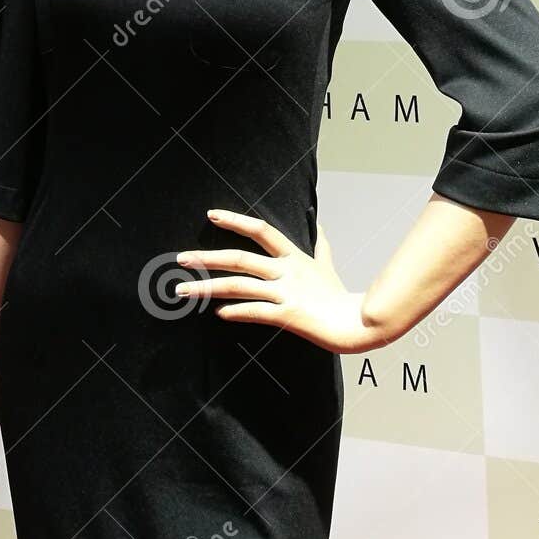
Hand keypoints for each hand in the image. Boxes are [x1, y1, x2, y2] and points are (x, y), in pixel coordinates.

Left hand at [175, 209, 387, 353]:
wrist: (357, 324)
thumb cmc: (339, 296)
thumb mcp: (327, 265)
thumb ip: (320, 245)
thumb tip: (319, 224)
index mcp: (293, 256)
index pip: (261, 230)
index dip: (235, 220)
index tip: (211, 215)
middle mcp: (286, 271)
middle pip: (240, 258)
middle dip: (207, 258)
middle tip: (180, 258)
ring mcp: (286, 292)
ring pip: (240, 286)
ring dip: (208, 287)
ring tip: (182, 289)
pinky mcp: (288, 315)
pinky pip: (255, 312)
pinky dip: (235, 312)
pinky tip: (218, 313)